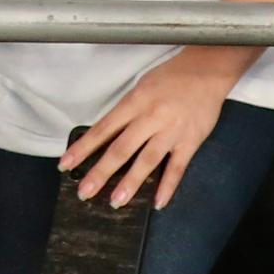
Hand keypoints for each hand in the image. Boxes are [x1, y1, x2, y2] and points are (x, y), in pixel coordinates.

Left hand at [61, 49, 241, 206]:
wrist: (207, 71)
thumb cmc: (171, 77)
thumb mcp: (141, 87)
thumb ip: (126, 111)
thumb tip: (106, 137)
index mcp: (135, 102)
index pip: (103, 129)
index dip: (83, 148)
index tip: (66, 163)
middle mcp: (150, 117)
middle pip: (121, 148)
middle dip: (101, 172)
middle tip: (84, 192)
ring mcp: (171, 131)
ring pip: (147, 160)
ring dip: (130, 183)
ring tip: (116, 202)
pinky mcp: (190, 141)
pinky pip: (177, 168)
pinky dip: (168, 186)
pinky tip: (157, 202)